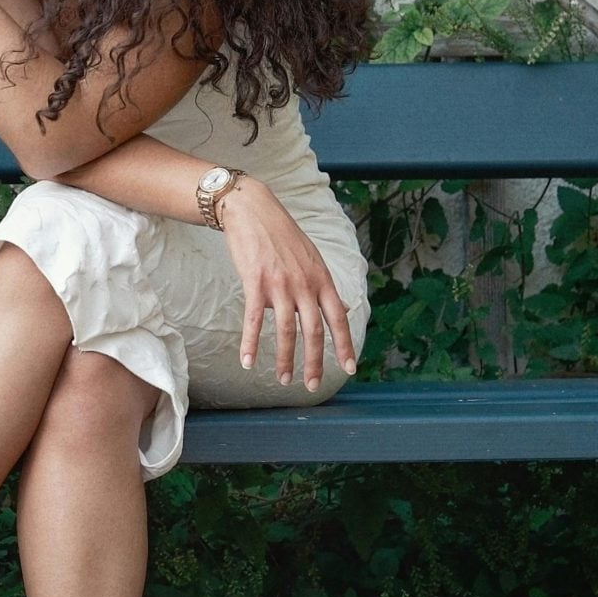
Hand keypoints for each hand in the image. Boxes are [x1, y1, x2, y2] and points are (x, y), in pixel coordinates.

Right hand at [220, 179, 360, 391]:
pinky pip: (254, 320)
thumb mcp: (312, 258)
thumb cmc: (281, 235)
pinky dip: (251, 343)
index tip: (349, 369)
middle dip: (315, 363)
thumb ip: (324, 286)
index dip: (344, 346)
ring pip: (287, 331)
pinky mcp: (255, 283)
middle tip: (312, 386)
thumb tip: (342, 309)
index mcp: (321, 279)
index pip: (338, 318)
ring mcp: (280, 284)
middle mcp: (305, 284)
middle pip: (314, 331)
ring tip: (283, 380)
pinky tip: (248, 361)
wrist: (252, 210)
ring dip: (285, 359)